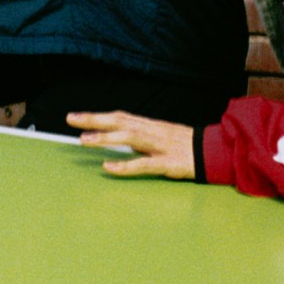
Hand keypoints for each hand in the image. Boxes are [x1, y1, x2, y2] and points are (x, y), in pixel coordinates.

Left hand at [66, 110, 194, 178]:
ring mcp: (160, 146)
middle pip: (120, 121)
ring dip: (106, 138)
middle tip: (70, 119)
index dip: (97, 116)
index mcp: (149, 125)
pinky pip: (144, 164)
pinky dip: (125, 165)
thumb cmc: (182, 145)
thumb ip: (137, 135)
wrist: (213, 152)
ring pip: (130, 138)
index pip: (119, 117)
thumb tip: (114, 135)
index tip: (75, 116)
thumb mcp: (158, 135)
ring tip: (85, 140)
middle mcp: (152, 131)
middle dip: (94, 119)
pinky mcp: (168, 163)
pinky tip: (109, 167)